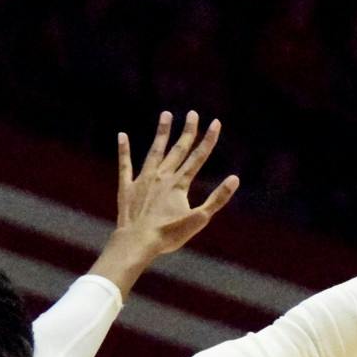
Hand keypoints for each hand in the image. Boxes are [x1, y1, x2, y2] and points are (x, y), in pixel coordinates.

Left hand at [114, 109, 239, 255]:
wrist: (137, 242)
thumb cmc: (169, 234)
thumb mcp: (199, 219)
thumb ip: (217, 198)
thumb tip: (235, 179)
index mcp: (179, 184)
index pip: (198, 157)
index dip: (208, 140)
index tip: (216, 123)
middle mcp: (162, 177)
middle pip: (178, 149)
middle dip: (187, 131)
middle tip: (193, 113)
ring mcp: (143, 180)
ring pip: (155, 151)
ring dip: (161, 133)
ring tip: (166, 115)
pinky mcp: (127, 188)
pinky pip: (125, 165)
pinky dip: (124, 150)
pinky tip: (122, 136)